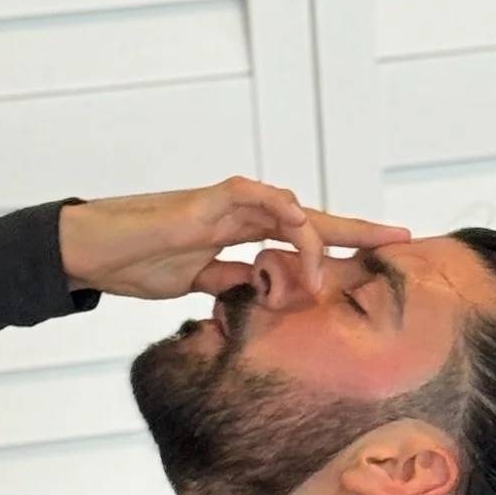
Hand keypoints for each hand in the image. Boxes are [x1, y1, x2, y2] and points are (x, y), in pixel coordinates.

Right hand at [58, 176, 409, 300]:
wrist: (93, 252)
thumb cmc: (136, 263)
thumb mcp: (196, 284)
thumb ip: (230, 284)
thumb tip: (260, 296)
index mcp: (240, 234)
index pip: (301, 238)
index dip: (341, 247)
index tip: (380, 259)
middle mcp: (240, 214)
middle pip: (311, 218)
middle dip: (357, 229)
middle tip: (402, 239)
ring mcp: (224, 205)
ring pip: (289, 210)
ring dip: (315, 242)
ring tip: (326, 278)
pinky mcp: (206, 203)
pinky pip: (254, 198)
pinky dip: (280, 210)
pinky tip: (300, 229)